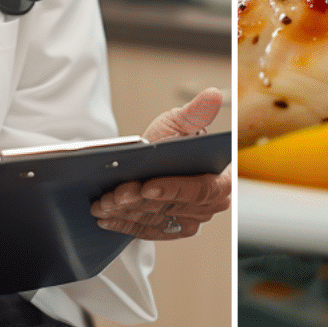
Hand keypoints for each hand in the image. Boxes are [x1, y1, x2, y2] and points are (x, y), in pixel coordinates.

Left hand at [90, 88, 231, 239]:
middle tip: (116, 193)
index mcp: (223, 178)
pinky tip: (106, 216)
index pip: (203, 189)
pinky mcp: (172, 230)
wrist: (157, 160)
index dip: (175, 190)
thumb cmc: (172, 142)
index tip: (148, 186)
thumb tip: (212, 95)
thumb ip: (196, 113)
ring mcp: (192, 220)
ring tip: (105, 202)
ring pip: (157, 219)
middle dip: (141, 201)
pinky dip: (124, 224)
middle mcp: (211, 204)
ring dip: (127, 212)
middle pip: (174, 207)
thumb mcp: (181, 123)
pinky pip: (147, 231)